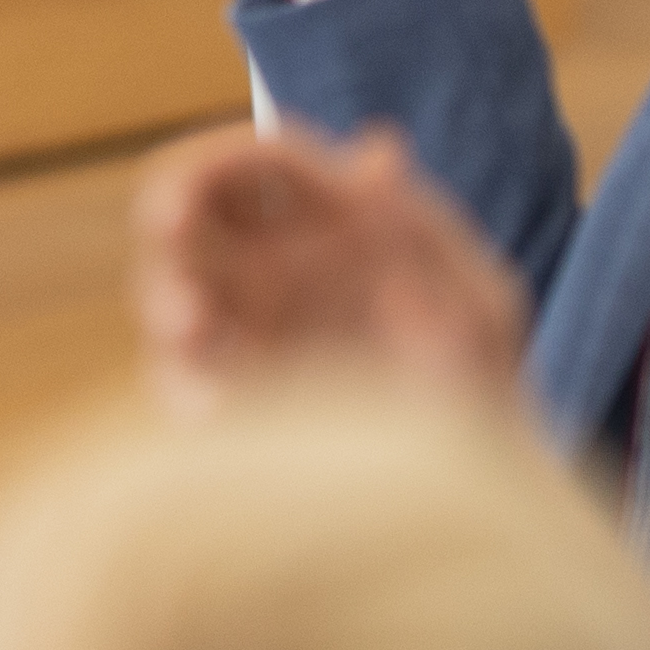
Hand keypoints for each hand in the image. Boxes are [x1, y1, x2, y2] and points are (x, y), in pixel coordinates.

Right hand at [129, 127, 530, 405]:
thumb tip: (376, 150)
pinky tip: (219, 401)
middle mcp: (277, 276)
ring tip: (192, 323)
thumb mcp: (479, 307)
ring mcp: (246, 338)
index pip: (258, 165)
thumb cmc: (482, 395)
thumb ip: (426, 231)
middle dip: (169, 209)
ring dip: (168, 296)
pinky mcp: (230, 402)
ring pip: (172, 292)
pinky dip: (187, 383)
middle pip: (192, 213)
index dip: (221, 158)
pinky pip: (181, 381)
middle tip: (170, 226)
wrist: (462, 500)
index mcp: (331, 231)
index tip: (203, 183)